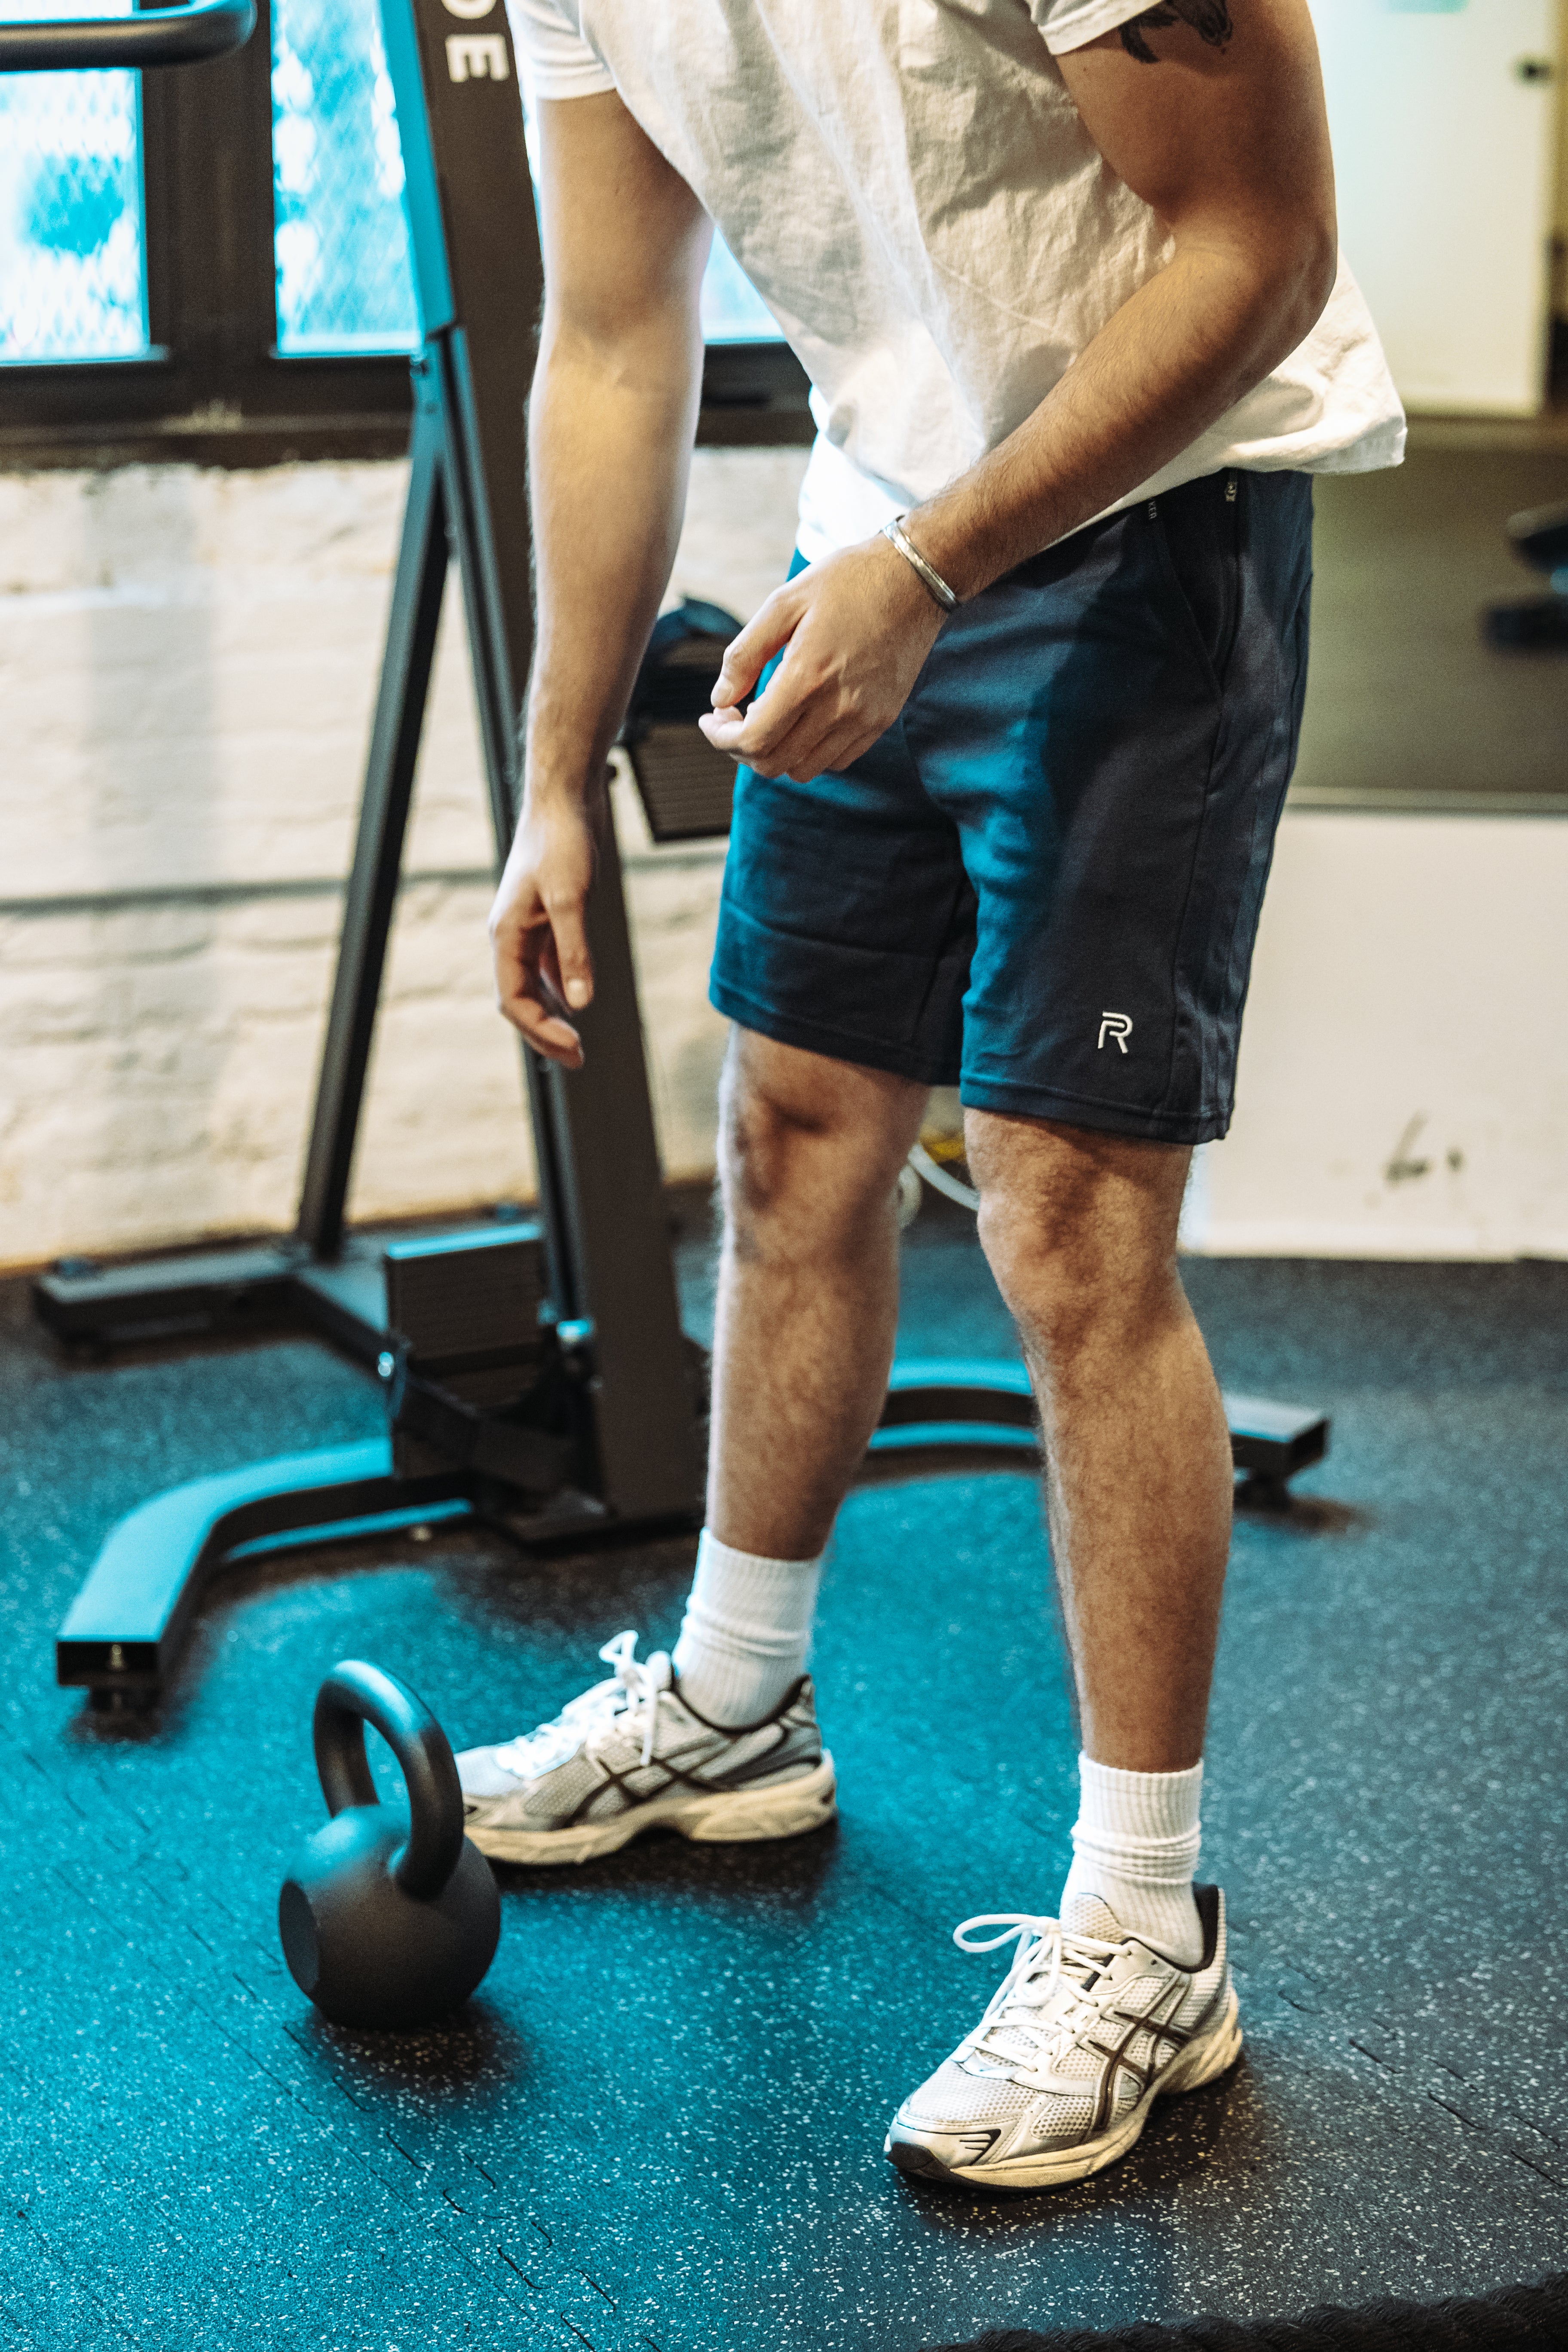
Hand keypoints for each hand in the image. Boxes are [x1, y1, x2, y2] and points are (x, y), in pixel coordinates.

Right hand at [489, 788, 598, 1067]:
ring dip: (551, 1015)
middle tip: (578, 1060)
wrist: (565, 800)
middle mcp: (511, 937)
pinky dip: (559, 988)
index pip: (514, 1000)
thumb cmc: (563, 843)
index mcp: (505, 936)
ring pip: (532, 986)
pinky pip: (546, 966)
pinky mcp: (547, 918)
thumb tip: (582, 1003)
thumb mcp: (571, 899)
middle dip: (545, 1033)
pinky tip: (575, 1002)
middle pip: (520, 1000)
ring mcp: (527, 928)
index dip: (541, 1029)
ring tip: (575, 1043)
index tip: (575, 1047)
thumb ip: (574, 952)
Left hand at [698, 536, 945, 781]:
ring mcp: (864, 719)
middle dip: (741, 748)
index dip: (721, 738)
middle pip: (773, 763)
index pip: (753, 740)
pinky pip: (836, 761)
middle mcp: (838, 707)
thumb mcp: (783, 602)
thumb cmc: (846, 582)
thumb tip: (720, 699)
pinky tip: (802, 720)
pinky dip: (809, 752)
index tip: (713, 718)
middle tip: (733, 717)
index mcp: (807, 676)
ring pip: (803, 769)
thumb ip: (744, 655)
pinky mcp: (881, 720)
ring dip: (774, 753)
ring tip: (768, 719)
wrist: (914, 578)